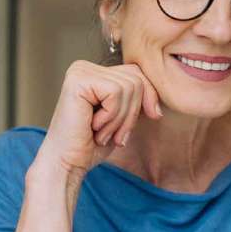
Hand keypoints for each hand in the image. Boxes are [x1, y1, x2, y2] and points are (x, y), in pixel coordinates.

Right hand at [35, 60, 163, 176]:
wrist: (68, 164)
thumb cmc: (92, 144)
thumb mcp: (124, 116)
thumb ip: (137, 97)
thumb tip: (163, 87)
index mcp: (94, 72)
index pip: (137, 73)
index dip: (148, 98)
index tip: (147, 120)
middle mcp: (84, 67)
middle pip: (136, 79)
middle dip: (132, 112)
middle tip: (114, 134)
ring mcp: (80, 71)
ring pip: (129, 87)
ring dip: (120, 119)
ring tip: (102, 132)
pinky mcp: (78, 81)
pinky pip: (115, 93)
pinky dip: (111, 117)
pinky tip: (93, 127)